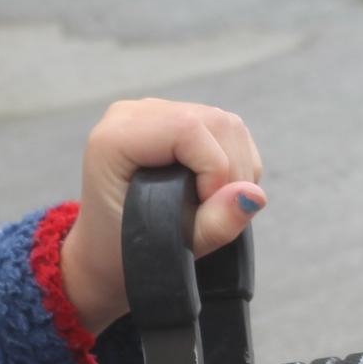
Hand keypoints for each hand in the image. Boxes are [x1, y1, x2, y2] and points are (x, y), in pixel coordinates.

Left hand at [58, 99, 265, 329]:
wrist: (108, 249)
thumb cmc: (126, 250)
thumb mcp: (167, 249)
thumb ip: (213, 225)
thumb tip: (254, 196)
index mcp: (114, 138)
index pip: (186, 130)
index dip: (214, 168)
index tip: (207, 208)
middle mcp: (134, 115)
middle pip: (215, 123)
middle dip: (232, 173)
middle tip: (215, 214)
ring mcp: (158, 113)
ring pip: (228, 125)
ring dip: (239, 170)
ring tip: (215, 206)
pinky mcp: (180, 119)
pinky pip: (229, 131)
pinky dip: (238, 164)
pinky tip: (216, 191)